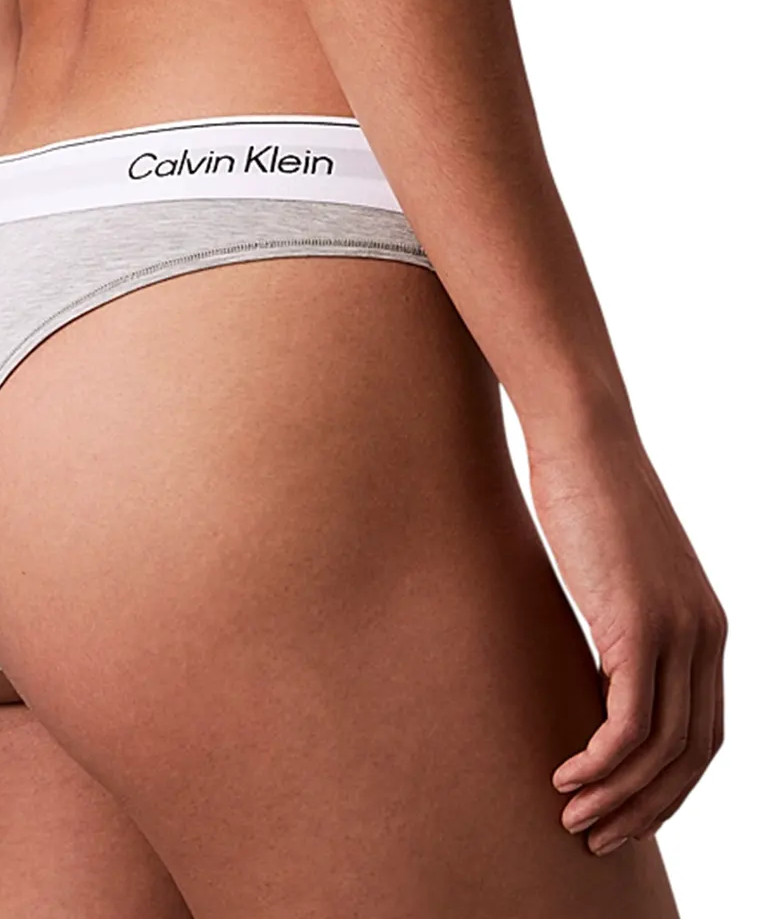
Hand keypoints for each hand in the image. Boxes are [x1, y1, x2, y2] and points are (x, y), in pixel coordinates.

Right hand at [526, 428, 726, 855]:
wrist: (584, 438)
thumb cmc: (586, 494)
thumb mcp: (614, 570)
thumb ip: (619, 620)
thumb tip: (593, 663)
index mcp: (707, 626)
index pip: (704, 733)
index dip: (667, 786)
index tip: (621, 810)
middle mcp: (707, 636)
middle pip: (693, 755)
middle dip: (648, 809)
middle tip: (597, 837)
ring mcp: (678, 631)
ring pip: (663, 749)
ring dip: (618, 797)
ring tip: (574, 818)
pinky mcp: (640, 624)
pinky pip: (629, 721)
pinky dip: (602, 762)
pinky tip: (568, 774)